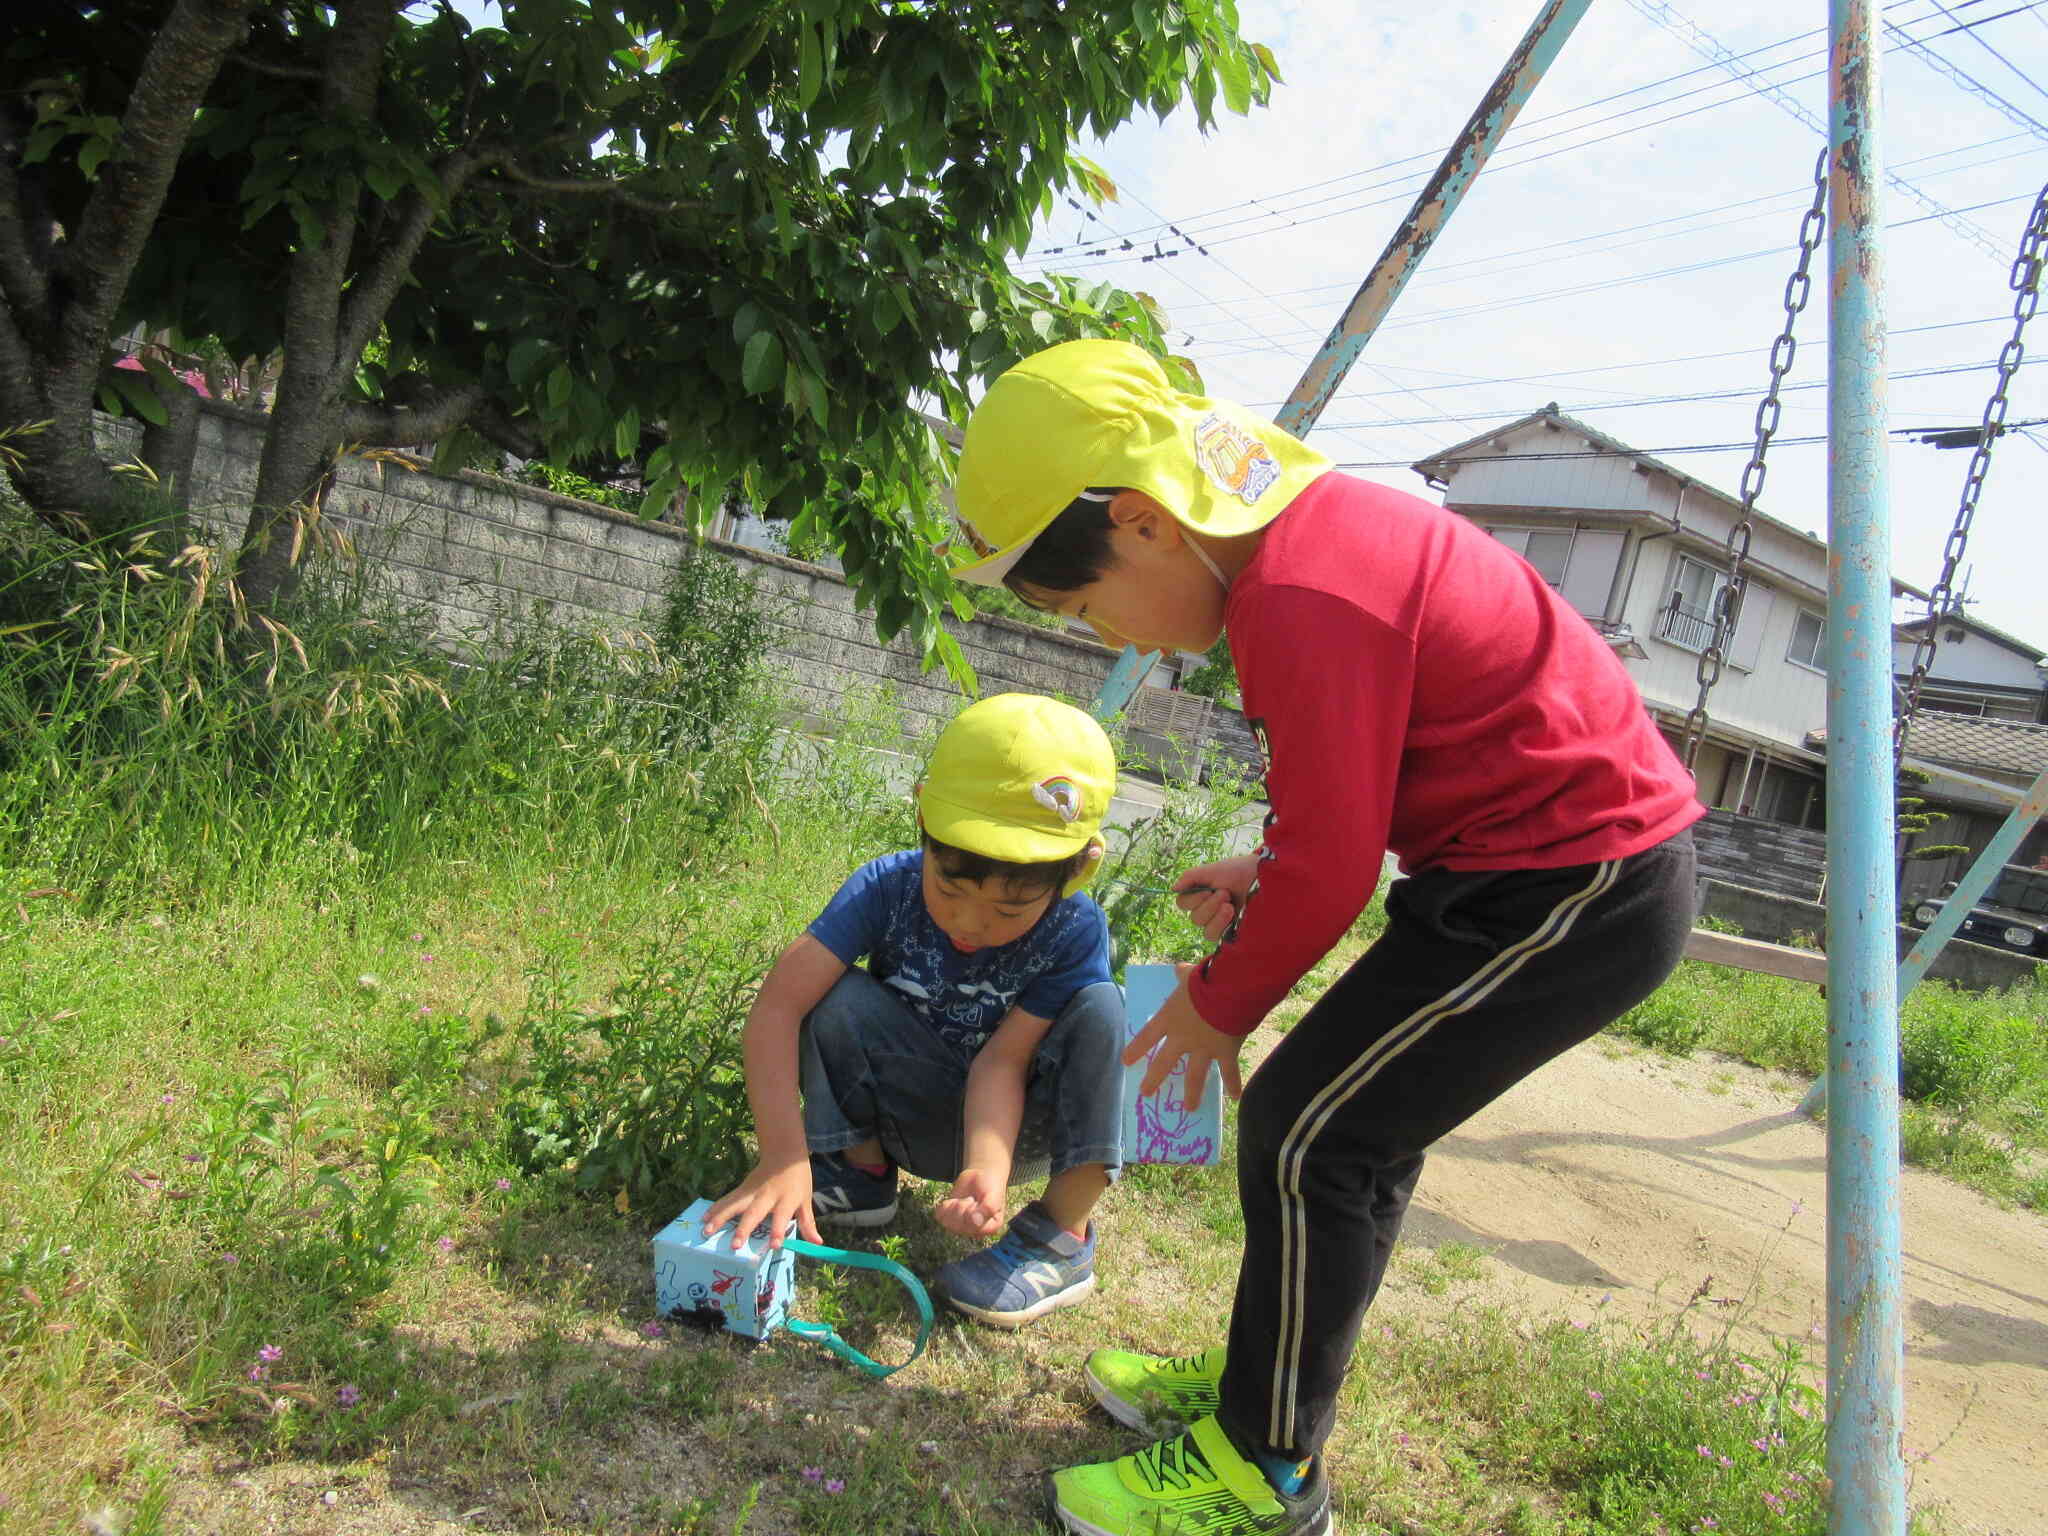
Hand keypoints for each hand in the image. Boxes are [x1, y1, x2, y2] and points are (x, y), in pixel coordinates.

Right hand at [702, 1158, 820, 1250]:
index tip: (774, 1245)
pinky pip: (727, 1199)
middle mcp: (768, 1196)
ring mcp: (752, 1191)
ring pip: (735, 1204)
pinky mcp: (742, 1188)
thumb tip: (818, 1244)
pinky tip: (703, 1218)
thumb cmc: (797, 1180)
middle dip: (744, 1228)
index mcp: (786, 1199)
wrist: (784, 1153)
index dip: (779, 1230)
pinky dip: (715, 1208)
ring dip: (720, 1218)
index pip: (783, 1216)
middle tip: (735, 1245)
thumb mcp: (806, 1200)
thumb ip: (808, 1224)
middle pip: (754, 1212)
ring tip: (707, 1231)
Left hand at [935, 1166, 1006, 1238]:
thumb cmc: (990, 1186)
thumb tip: (975, 1223)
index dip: (972, 1211)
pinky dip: (945, 1206)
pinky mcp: (950, 1219)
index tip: (978, 1202)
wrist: (980, 1176)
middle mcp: (976, 1231)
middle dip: (962, 1206)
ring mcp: (961, 1227)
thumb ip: (987, 1210)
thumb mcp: (993, 1196)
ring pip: (948, 1223)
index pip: (974, 1227)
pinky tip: (954, 1201)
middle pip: (959, 1226)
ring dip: (953, 1206)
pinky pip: (940, 1217)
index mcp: (990, 1228)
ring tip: (964, 1200)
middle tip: (971, 1199)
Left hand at [1122, 963, 1245, 1112]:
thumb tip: (1178, 969)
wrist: (1230, 990)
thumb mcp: (1191, 975)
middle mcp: (1182, 1038)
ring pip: (1195, 1076)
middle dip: (1154, 1079)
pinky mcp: (1225, 1052)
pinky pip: (1229, 1072)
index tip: (1126, 1062)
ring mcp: (1203, 1049)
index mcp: (1169, 1018)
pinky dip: (1234, 1084)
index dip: (1136, 1049)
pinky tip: (1234, 1097)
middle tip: (1145, 1092)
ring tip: (1190, 1108)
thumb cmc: (1206, 979)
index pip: (1147, 1036)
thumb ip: (1182, 975)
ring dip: (1192, 1093)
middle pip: (1163, 1063)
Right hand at [1174, 854, 1259, 941]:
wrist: (1262, 877)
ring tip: (1230, 905)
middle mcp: (1208, 910)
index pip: (1183, 904)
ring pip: (1205, 931)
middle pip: (1194, 919)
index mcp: (1201, 895)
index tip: (1208, 889)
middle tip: (1225, 894)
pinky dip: (1222, 925)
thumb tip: (1173, 888)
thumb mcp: (1213, 870)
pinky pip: (1218, 937)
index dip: (1193, 899)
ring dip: (1216, 917)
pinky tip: (1234, 914)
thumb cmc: (1238, 872)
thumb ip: (1191, 877)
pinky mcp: (1231, 932)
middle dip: (1209, 906)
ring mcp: (1220, 923)